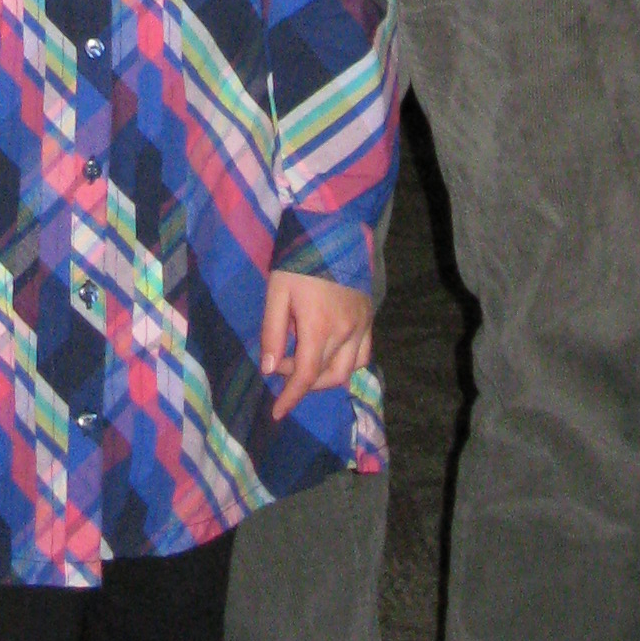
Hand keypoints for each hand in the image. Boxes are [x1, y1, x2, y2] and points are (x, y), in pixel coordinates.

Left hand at [259, 270, 372, 421]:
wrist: (333, 228)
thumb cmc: (299, 258)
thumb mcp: (277, 291)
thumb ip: (272, 332)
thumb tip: (270, 370)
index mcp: (320, 327)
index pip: (306, 376)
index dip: (290, 397)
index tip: (277, 412)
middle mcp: (345, 332)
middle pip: (325, 376)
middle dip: (301, 381)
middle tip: (283, 365)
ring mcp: (361, 325)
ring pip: (347, 371)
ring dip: (324, 377)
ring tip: (305, 364)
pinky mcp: (369, 317)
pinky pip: (363, 355)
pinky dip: (347, 365)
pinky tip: (330, 356)